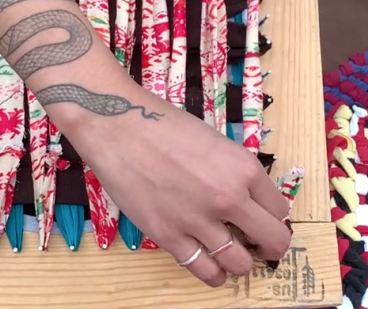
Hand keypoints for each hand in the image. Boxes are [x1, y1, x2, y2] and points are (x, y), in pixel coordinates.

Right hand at [74, 94, 290, 287]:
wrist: (116, 123)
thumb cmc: (160, 122)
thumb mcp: (210, 140)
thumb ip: (230, 170)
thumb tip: (242, 196)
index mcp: (243, 167)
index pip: (279, 209)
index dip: (269, 214)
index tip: (258, 217)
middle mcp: (229, 197)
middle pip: (273, 241)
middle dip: (267, 245)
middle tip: (253, 241)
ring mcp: (199, 220)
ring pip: (241, 264)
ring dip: (238, 261)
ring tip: (226, 251)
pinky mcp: (169, 237)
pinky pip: (206, 272)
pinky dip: (212, 272)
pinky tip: (207, 262)